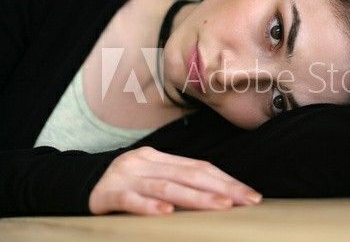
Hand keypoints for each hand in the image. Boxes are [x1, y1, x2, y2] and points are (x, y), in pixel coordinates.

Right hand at [88, 146, 261, 214]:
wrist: (79, 183)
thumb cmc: (124, 184)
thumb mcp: (151, 177)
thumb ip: (177, 181)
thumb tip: (217, 193)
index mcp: (159, 157)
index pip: (199, 167)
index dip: (226, 180)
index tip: (249, 194)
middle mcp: (145, 162)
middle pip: (189, 174)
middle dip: (221, 188)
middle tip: (246, 200)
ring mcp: (127, 176)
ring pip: (166, 186)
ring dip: (196, 197)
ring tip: (221, 206)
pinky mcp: (108, 193)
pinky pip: (131, 200)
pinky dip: (149, 206)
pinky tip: (167, 213)